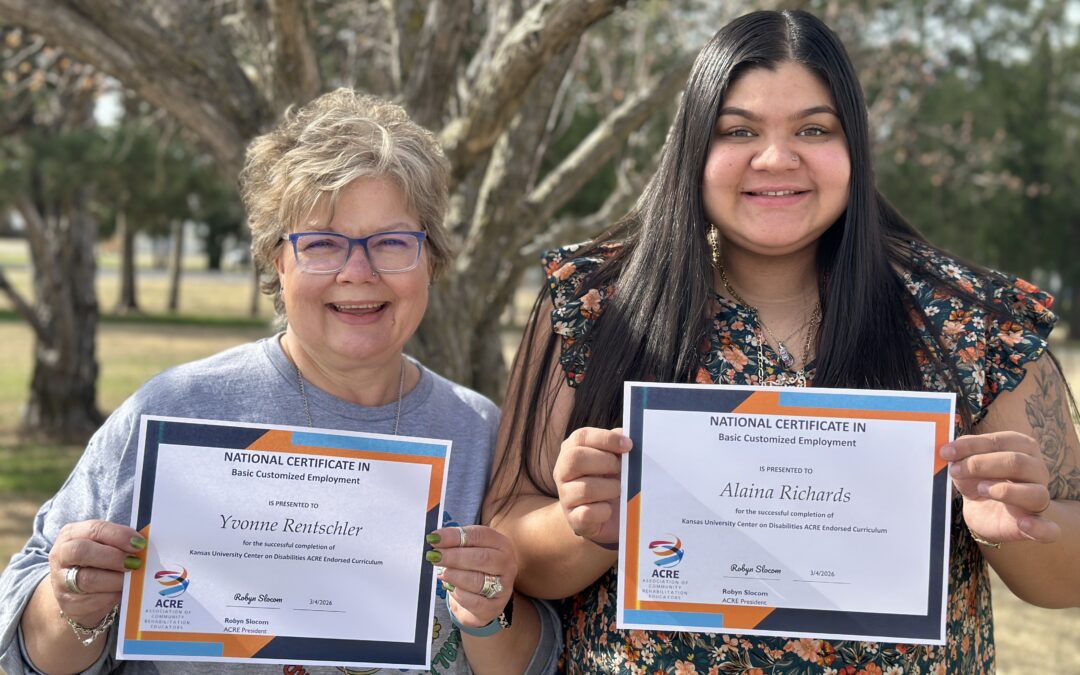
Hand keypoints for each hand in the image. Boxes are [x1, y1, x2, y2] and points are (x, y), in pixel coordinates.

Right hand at [48, 520, 145, 626]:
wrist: (76, 594)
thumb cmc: (96, 562)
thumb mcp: (102, 546)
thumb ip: (118, 542)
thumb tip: (143, 544)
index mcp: (71, 534)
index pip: (94, 529)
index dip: (118, 535)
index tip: (139, 543)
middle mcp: (60, 556)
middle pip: (82, 551)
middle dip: (113, 556)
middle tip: (135, 562)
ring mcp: (61, 581)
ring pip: (88, 579)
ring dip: (115, 579)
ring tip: (131, 578)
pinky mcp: (68, 604)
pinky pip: (94, 600)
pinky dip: (112, 595)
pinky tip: (122, 591)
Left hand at [427, 525, 515, 627]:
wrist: (483, 598)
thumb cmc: (474, 568)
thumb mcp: (469, 550)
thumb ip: (455, 542)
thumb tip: (435, 539)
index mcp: (501, 544)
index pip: (479, 536)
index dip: (454, 536)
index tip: (434, 539)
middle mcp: (507, 564)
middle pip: (482, 558)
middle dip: (454, 557)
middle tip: (435, 556)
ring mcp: (503, 587)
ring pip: (477, 581)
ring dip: (454, 576)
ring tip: (441, 573)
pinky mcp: (494, 607)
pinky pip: (474, 602)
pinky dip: (458, 594)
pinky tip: (451, 588)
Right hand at [552, 426, 631, 546]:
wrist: (604, 517)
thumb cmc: (610, 481)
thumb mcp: (614, 460)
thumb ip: (618, 446)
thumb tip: (626, 436)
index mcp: (571, 450)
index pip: (581, 437)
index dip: (606, 439)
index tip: (629, 445)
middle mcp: (562, 472)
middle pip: (575, 459)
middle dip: (606, 462)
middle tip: (621, 469)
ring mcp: (565, 496)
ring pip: (585, 488)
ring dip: (610, 488)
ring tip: (618, 490)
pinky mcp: (573, 519)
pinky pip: (588, 513)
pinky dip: (605, 511)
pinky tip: (610, 509)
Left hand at [942, 431, 1057, 544]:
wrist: (984, 511)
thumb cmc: (979, 480)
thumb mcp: (967, 464)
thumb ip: (961, 453)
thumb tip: (948, 451)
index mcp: (1023, 448)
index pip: (1001, 441)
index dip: (973, 445)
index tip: (946, 452)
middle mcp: (1037, 470)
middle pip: (1017, 463)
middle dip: (981, 464)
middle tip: (955, 470)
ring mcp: (1039, 498)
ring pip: (1035, 493)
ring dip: (1005, 491)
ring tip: (982, 490)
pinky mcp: (1037, 525)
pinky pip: (1049, 529)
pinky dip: (1040, 527)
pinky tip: (1024, 524)